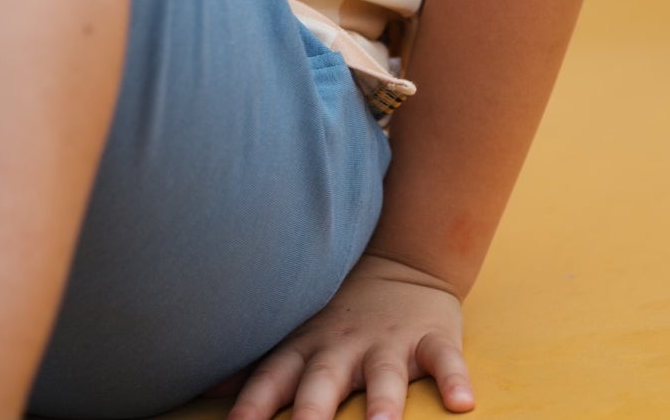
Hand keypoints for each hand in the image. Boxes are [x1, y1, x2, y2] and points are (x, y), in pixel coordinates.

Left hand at [225, 251, 474, 419]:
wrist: (400, 264)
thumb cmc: (336, 316)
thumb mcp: (294, 334)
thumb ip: (258, 365)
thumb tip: (207, 390)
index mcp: (306, 348)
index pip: (273, 377)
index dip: (253, 404)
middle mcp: (343, 346)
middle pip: (323, 381)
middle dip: (311, 411)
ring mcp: (388, 341)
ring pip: (385, 374)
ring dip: (383, 402)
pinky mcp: (431, 338)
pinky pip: (445, 360)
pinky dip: (454, 379)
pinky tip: (462, 403)